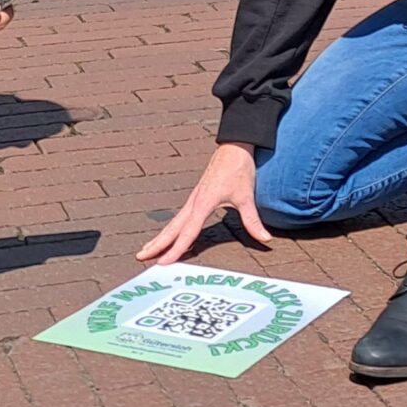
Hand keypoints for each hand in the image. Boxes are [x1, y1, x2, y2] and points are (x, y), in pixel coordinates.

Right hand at [137, 142, 272, 265]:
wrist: (235, 145)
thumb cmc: (239, 168)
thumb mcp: (246, 195)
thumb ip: (253, 220)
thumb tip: (265, 238)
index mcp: (203, 202)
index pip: (188, 231)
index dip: (177, 248)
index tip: (164, 261)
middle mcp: (194, 201)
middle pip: (172, 228)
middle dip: (157, 244)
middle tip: (141, 257)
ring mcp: (194, 198)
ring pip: (173, 222)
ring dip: (160, 236)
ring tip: (146, 249)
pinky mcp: (197, 196)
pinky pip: (181, 217)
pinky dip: (171, 228)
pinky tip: (169, 235)